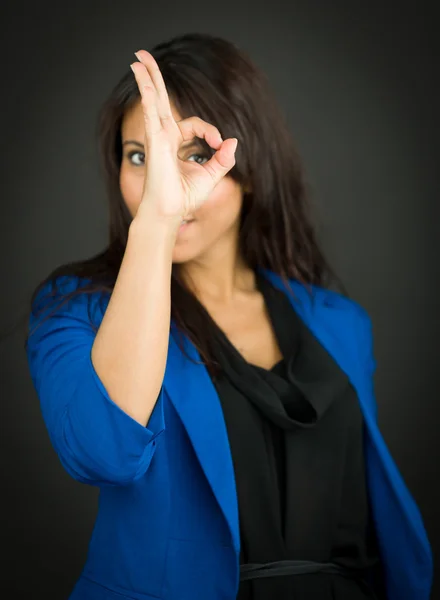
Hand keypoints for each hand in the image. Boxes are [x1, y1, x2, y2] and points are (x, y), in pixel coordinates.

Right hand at [130, 50, 237, 223]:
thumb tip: (233, 141)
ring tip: (139, 57)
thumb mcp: (211, 175)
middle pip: (160, 101)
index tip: (219, 144)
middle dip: (155, 79)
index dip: (210, 130)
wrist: (170, 213)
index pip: (194, 124)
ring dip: (148, 77)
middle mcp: (163, 137)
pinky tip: (140, 74)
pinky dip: (148, 92)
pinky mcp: (155, 140)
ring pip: (153, 100)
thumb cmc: (184, 198)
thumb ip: (223, 158)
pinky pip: (151, 110)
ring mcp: (157, 137)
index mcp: (174, 144)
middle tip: (143, 57)